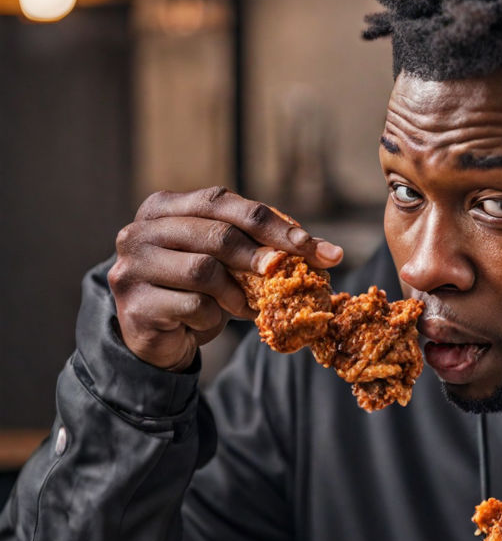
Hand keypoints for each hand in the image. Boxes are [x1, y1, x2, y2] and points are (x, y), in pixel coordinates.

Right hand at [108, 186, 343, 370]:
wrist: (156, 338)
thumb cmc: (198, 293)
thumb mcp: (229, 264)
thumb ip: (263, 249)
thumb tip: (330, 253)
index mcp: (164, 207)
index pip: (222, 202)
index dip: (271, 223)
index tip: (312, 246)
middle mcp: (141, 230)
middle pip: (216, 234)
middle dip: (261, 255)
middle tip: (286, 273)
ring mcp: (133, 266)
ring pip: (204, 271)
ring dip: (236, 293)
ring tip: (246, 306)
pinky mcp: (136, 304)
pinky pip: (194, 306)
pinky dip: (214, 317)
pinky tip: (213, 321)